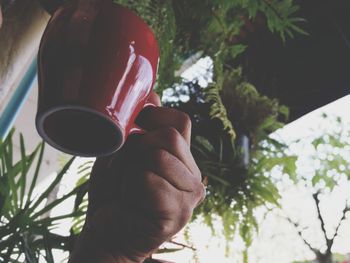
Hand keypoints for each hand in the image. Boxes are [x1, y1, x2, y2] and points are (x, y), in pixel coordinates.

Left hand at [69, 93, 204, 262]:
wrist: (105, 234)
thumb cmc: (114, 193)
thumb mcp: (124, 153)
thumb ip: (141, 126)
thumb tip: (153, 93)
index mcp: (183, 160)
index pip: (181, 121)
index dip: (154, 116)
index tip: (133, 126)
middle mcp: (193, 176)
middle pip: (171, 136)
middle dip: (137, 147)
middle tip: (125, 168)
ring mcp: (190, 197)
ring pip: (159, 156)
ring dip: (131, 169)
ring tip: (127, 186)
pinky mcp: (178, 213)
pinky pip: (150, 180)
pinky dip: (130, 187)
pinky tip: (131, 202)